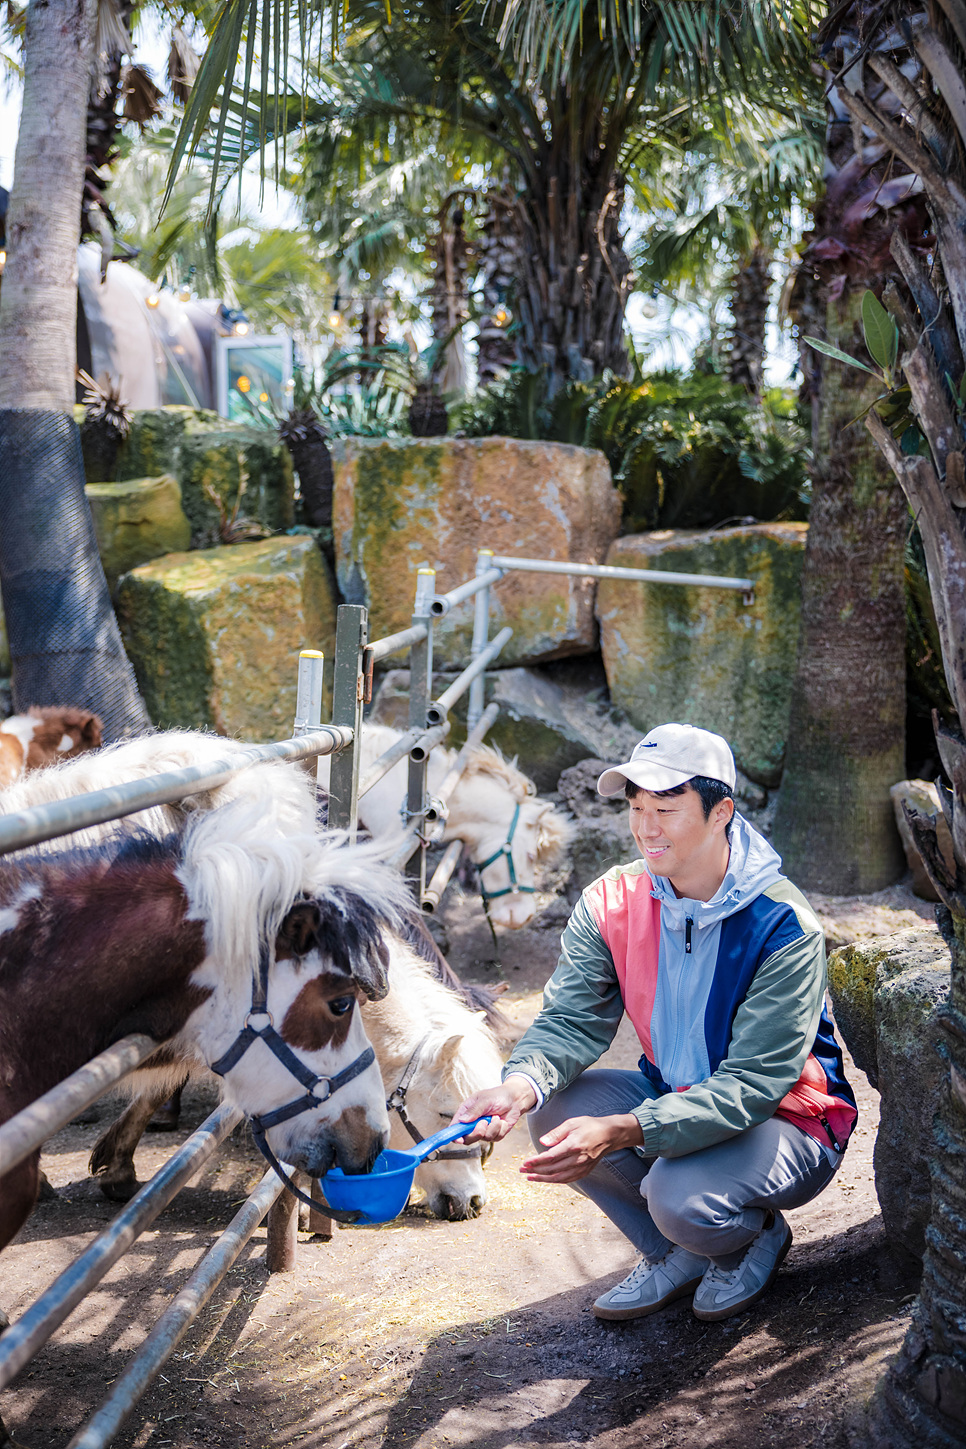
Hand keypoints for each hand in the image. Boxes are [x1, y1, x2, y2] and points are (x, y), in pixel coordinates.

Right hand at [451, 1075, 537, 1142]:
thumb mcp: (485, 1100)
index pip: (455, 1127)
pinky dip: (501, 1129)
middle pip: (468, 1138)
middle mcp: (473, 1123)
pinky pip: (496, 1138)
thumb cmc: (498, 1096)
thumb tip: (462, 1120)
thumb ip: (474, 1110)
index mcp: (466, 1112)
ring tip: (496, 1116)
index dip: (454, 1135)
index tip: (458, 1139)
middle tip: (484, 1123)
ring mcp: (483, 1130)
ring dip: (493, 1127)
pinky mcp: (494, 1134)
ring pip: (484, 1138)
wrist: (514, 1100)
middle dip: (477, 1133)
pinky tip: (502, 1120)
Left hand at [521, 1113, 642, 1183]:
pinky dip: (555, 1180)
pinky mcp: (585, 1172)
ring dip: (543, 1179)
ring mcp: (582, 1167)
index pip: (550, 1157)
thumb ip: (556, 1133)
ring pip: (559, 1178)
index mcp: (573, 1146)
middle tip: (522, 1170)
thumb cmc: (589, 1126)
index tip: (524, 1163)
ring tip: (530, 1177)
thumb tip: (542, 1142)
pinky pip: (567, 1180)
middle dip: (535, 1170)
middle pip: (552, 1169)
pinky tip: (546, 1178)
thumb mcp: (572, 1123)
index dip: (536, 1161)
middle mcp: (577, 1159)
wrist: (610, 1135)